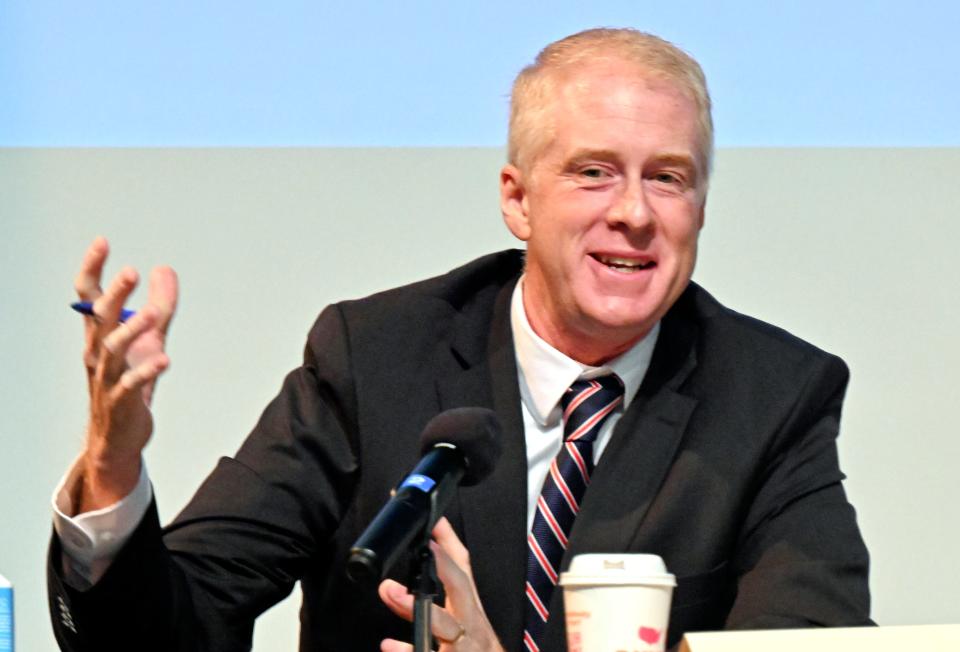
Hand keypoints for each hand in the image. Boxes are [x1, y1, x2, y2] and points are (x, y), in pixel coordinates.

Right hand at [73, 236, 177, 511]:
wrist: (120, 436)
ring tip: (153, 315)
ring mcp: (106, 378)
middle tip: (131, 271)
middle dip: (114, 294)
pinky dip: (145, 372)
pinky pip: (129, 385)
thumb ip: (160, 304)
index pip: (88, 296)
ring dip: (131, 330)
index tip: (103, 242)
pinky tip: (164, 360)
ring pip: (112, 350)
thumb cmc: (131, 381)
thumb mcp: (150, 339)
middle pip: (100, 318)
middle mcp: (97, 353)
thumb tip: (165, 269)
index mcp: (99, 334)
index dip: (93, 269)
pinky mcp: (121, 402)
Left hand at [378, 518, 504, 651]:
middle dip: (443, 566)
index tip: (433, 520)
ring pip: (447, 626)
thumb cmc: (475, 646)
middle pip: (462, 589)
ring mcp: (466, 647)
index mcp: (471, 608)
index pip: (464, 569)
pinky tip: (389, 646)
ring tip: (390, 591)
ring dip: (419, 608)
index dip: (449, 542)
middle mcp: (472, 624)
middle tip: (424, 546)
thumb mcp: (466, 613)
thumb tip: (432, 539)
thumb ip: (448, 581)